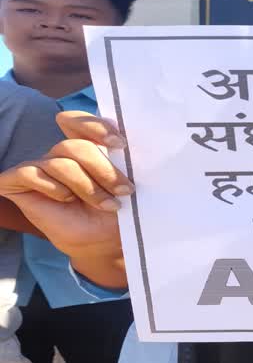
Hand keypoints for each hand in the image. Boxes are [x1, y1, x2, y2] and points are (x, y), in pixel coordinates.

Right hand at [0, 111, 131, 287]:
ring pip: (59, 163)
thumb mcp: (123, 182)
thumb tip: (122, 139)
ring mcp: (40, 168)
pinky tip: (66, 199)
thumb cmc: (116, 210)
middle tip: (125, 190)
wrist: (105, 241)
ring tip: (108, 205)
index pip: (78, 121)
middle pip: (74, 146)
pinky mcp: (18, 183)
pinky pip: (29, 173)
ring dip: (87, 186)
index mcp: (84, 146)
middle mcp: (60, 154)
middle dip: (103, 169)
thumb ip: (120, 159)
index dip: (96, 127)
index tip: (120, 144)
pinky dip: (52, 186)